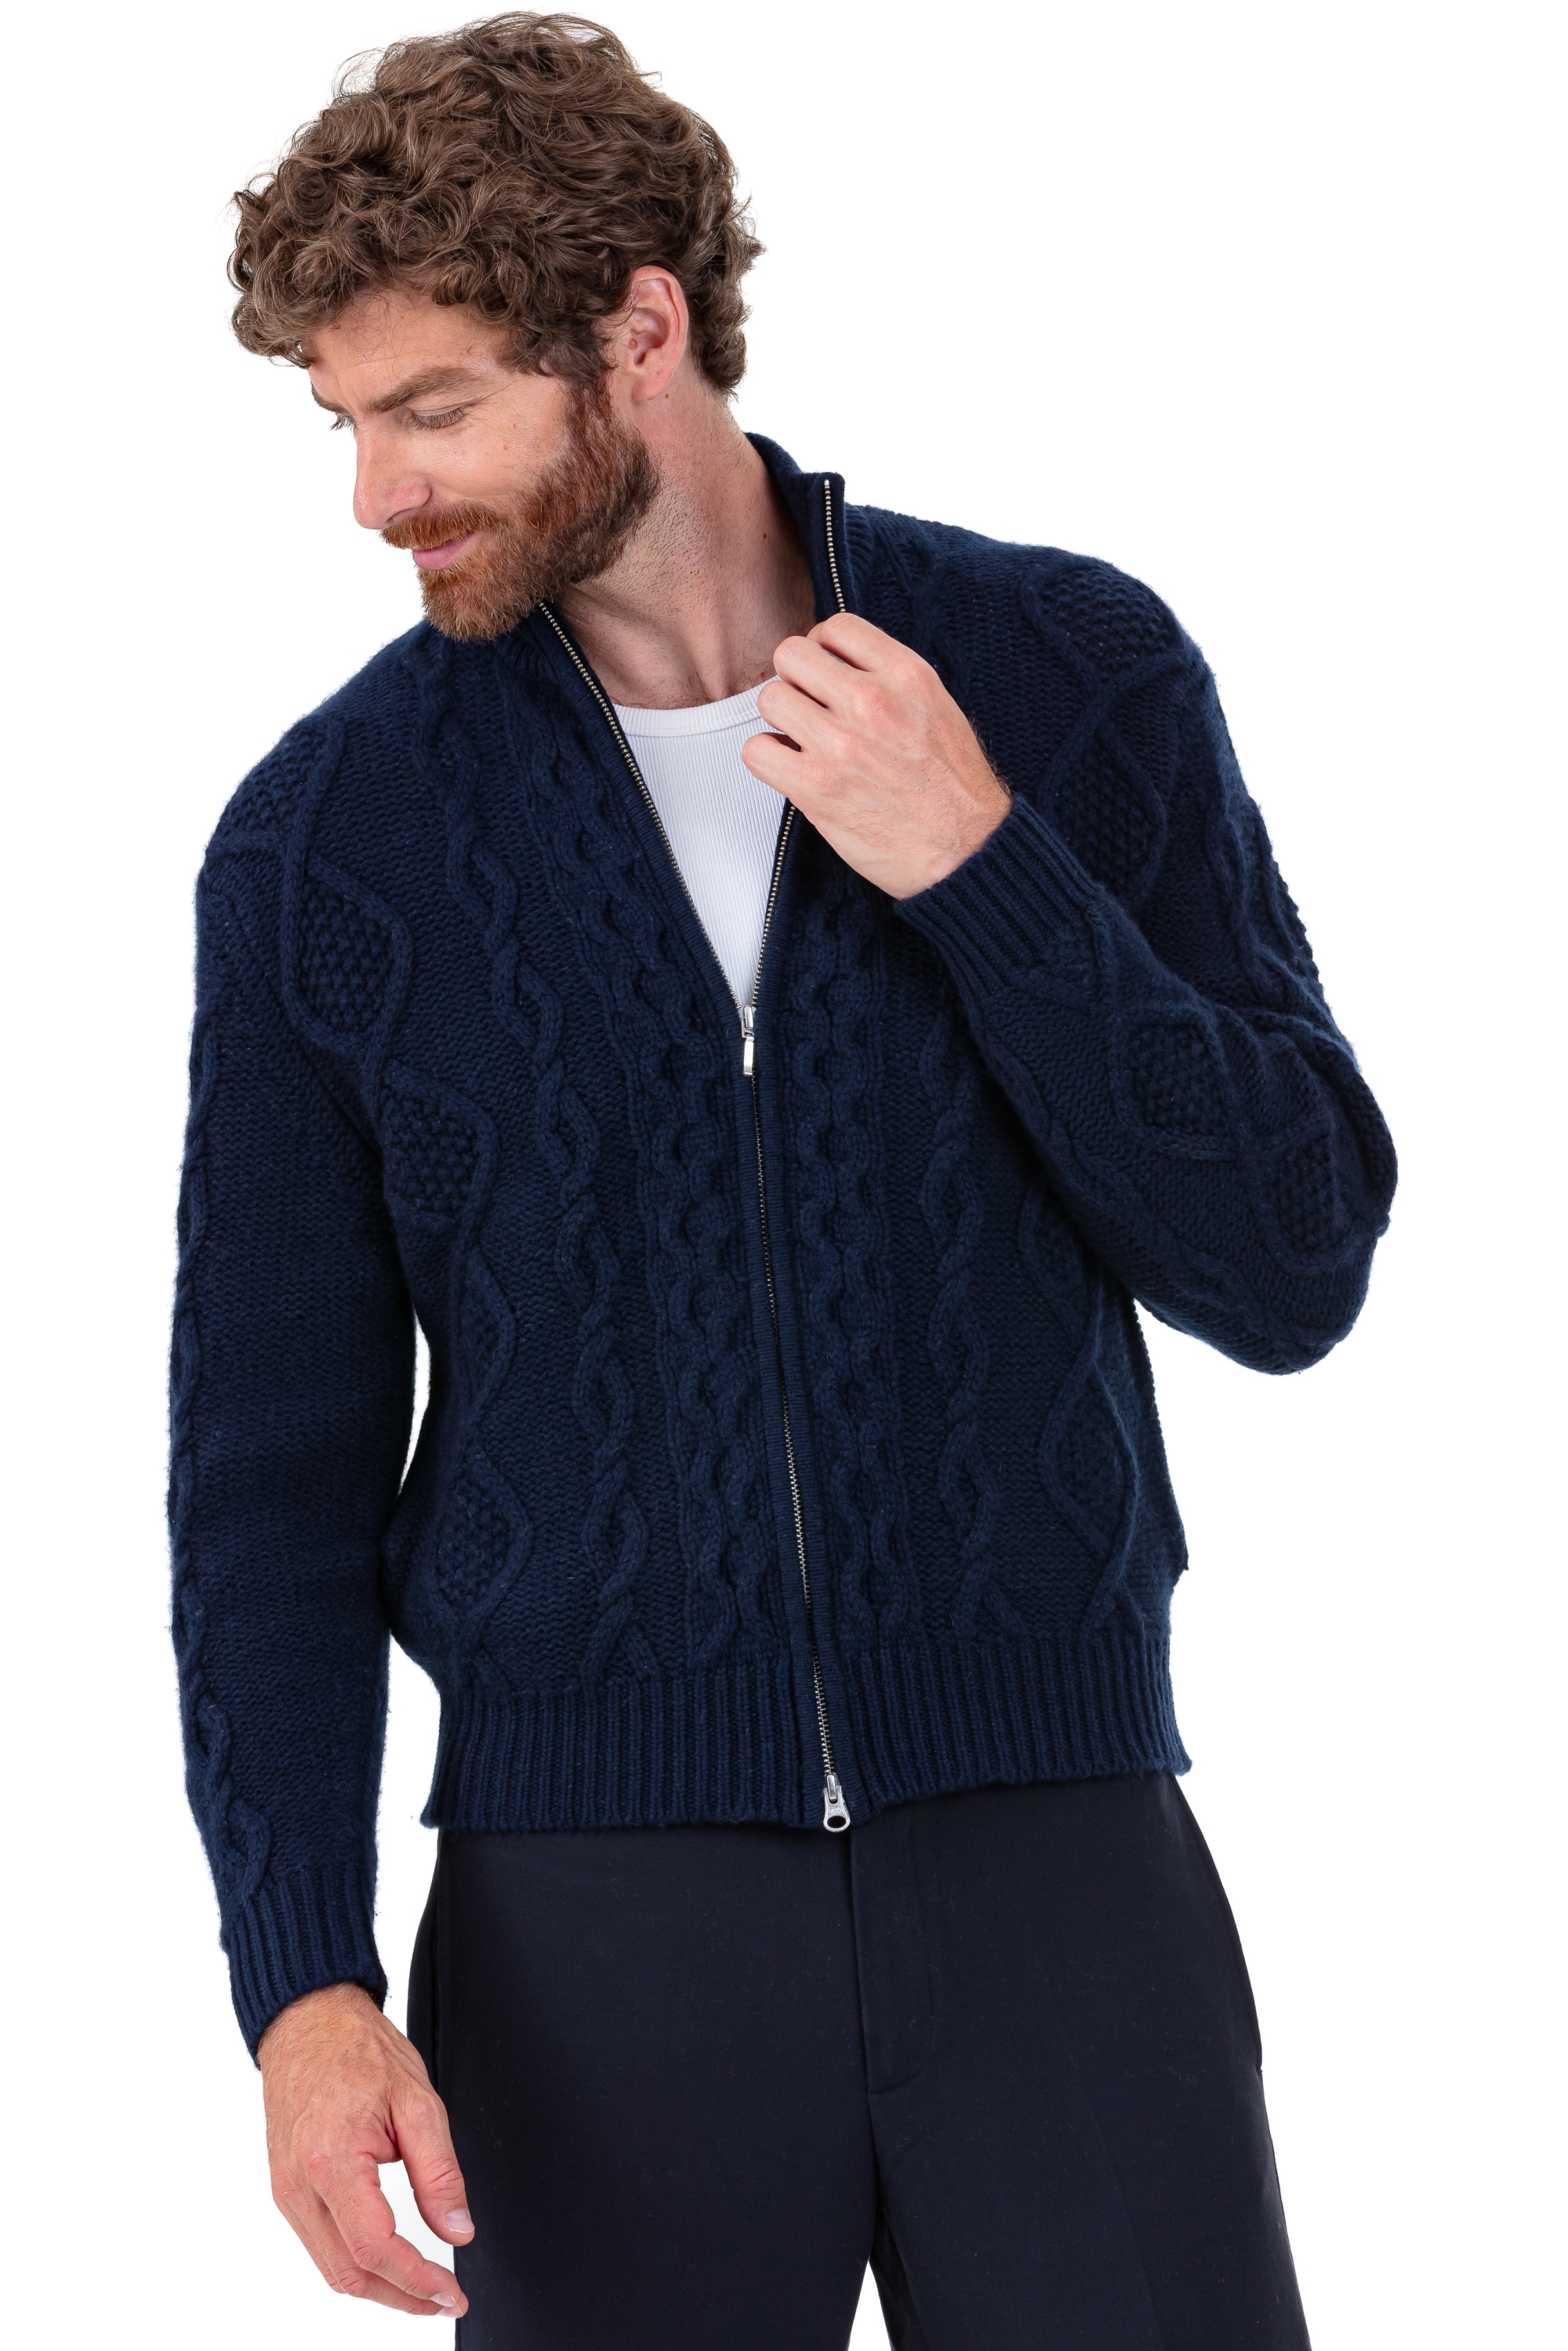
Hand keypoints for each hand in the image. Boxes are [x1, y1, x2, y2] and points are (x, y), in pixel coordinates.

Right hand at [259, 1982, 472, 2317]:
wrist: (308, 2021)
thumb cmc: (357, 2050)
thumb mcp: (418, 2100)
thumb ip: (440, 2172)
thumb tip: (457, 2230)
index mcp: (331, 2160)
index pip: (374, 2249)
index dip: (417, 2281)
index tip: (451, 2292)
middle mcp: (299, 2184)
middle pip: (348, 2274)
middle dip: (401, 2297)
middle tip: (443, 2299)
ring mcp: (286, 2190)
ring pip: (331, 2268)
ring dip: (378, 2288)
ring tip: (422, 2288)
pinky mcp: (286, 2189)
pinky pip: (319, 2245)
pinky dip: (355, 2264)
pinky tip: (386, 2260)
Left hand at [746, 613, 1010, 898]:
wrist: (967, 849)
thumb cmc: (955, 787)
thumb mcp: (937, 708)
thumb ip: (890, 678)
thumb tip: (839, 663)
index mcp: (906, 676)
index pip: (836, 627)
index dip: (822, 646)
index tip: (826, 670)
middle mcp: (872, 703)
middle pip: (791, 654)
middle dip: (795, 678)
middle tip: (809, 704)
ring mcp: (841, 745)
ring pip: (770, 698)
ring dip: (780, 718)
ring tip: (803, 738)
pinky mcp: (817, 788)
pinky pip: (757, 751)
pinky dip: (768, 758)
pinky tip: (792, 767)